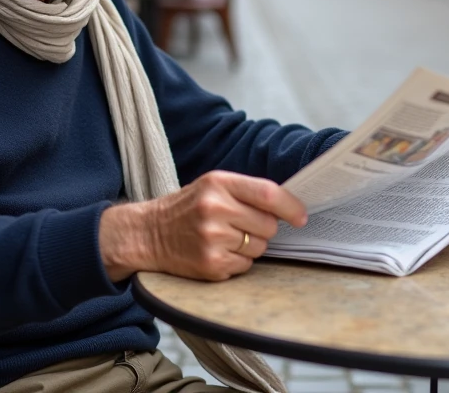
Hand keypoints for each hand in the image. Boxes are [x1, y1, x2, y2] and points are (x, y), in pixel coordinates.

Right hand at [99, 171, 307, 282]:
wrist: (147, 234)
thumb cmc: (186, 208)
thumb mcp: (211, 186)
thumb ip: (246, 192)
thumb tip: (289, 207)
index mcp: (218, 183)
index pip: (268, 194)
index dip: (291, 206)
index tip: (301, 216)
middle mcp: (215, 208)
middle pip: (268, 224)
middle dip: (262, 228)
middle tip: (241, 226)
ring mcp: (212, 238)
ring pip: (259, 247)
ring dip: (250, 246)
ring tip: (225, 239)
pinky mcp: (211, 264)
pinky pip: (245, 266)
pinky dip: (237, 262)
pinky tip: (217, 253)